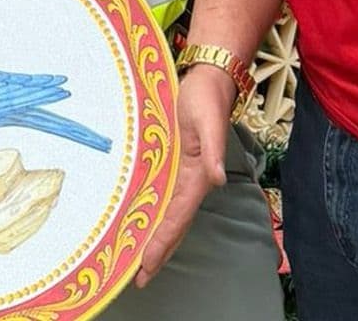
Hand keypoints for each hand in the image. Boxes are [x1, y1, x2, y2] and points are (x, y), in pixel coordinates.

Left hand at [137, 67, 232, 286]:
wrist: (208, 80)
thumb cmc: (207, 98)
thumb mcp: (208, 121)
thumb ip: (213, 150)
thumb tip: (218, 178)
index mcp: (198, 177)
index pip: (178, 218)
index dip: (163, 242)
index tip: (147, 264)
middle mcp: (190, 181)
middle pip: (173, 225)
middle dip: (158, 252)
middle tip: (139, 278)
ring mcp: (181, 175)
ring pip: (167, 215)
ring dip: (156, 239)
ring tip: (139, 264)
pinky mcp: (174, 165)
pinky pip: (163, 198)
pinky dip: (154, 217)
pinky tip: (143, 225)